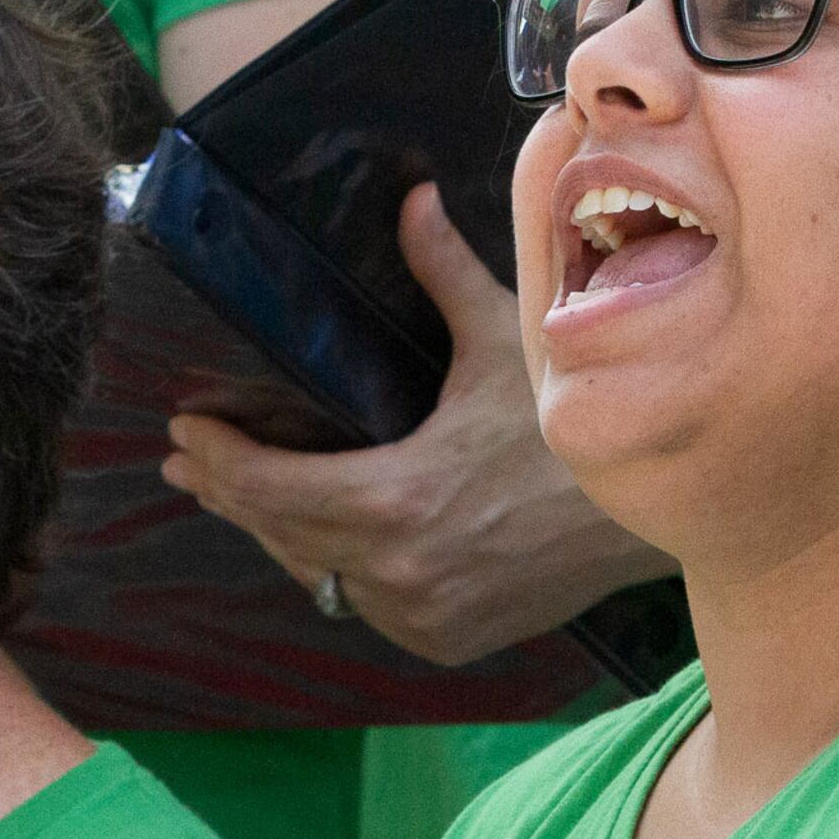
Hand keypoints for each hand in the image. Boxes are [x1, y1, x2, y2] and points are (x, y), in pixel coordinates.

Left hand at [163, 183, 667, 663]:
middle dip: (229, 494)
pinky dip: (337, 574)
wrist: (651, 521)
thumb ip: (443, 273)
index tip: (187, 429)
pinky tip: (316, 547)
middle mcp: (400, 573)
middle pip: (281, 535)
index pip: (270, 488)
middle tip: (191, 464)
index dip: (219, 458)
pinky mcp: (446, 640)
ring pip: (317, 578)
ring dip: (278, 536)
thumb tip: (411, 198)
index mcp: (398, 500)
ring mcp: (422, 616)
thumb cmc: (573, 429)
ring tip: (240, 500)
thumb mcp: (505, 343)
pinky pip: (365, 609)